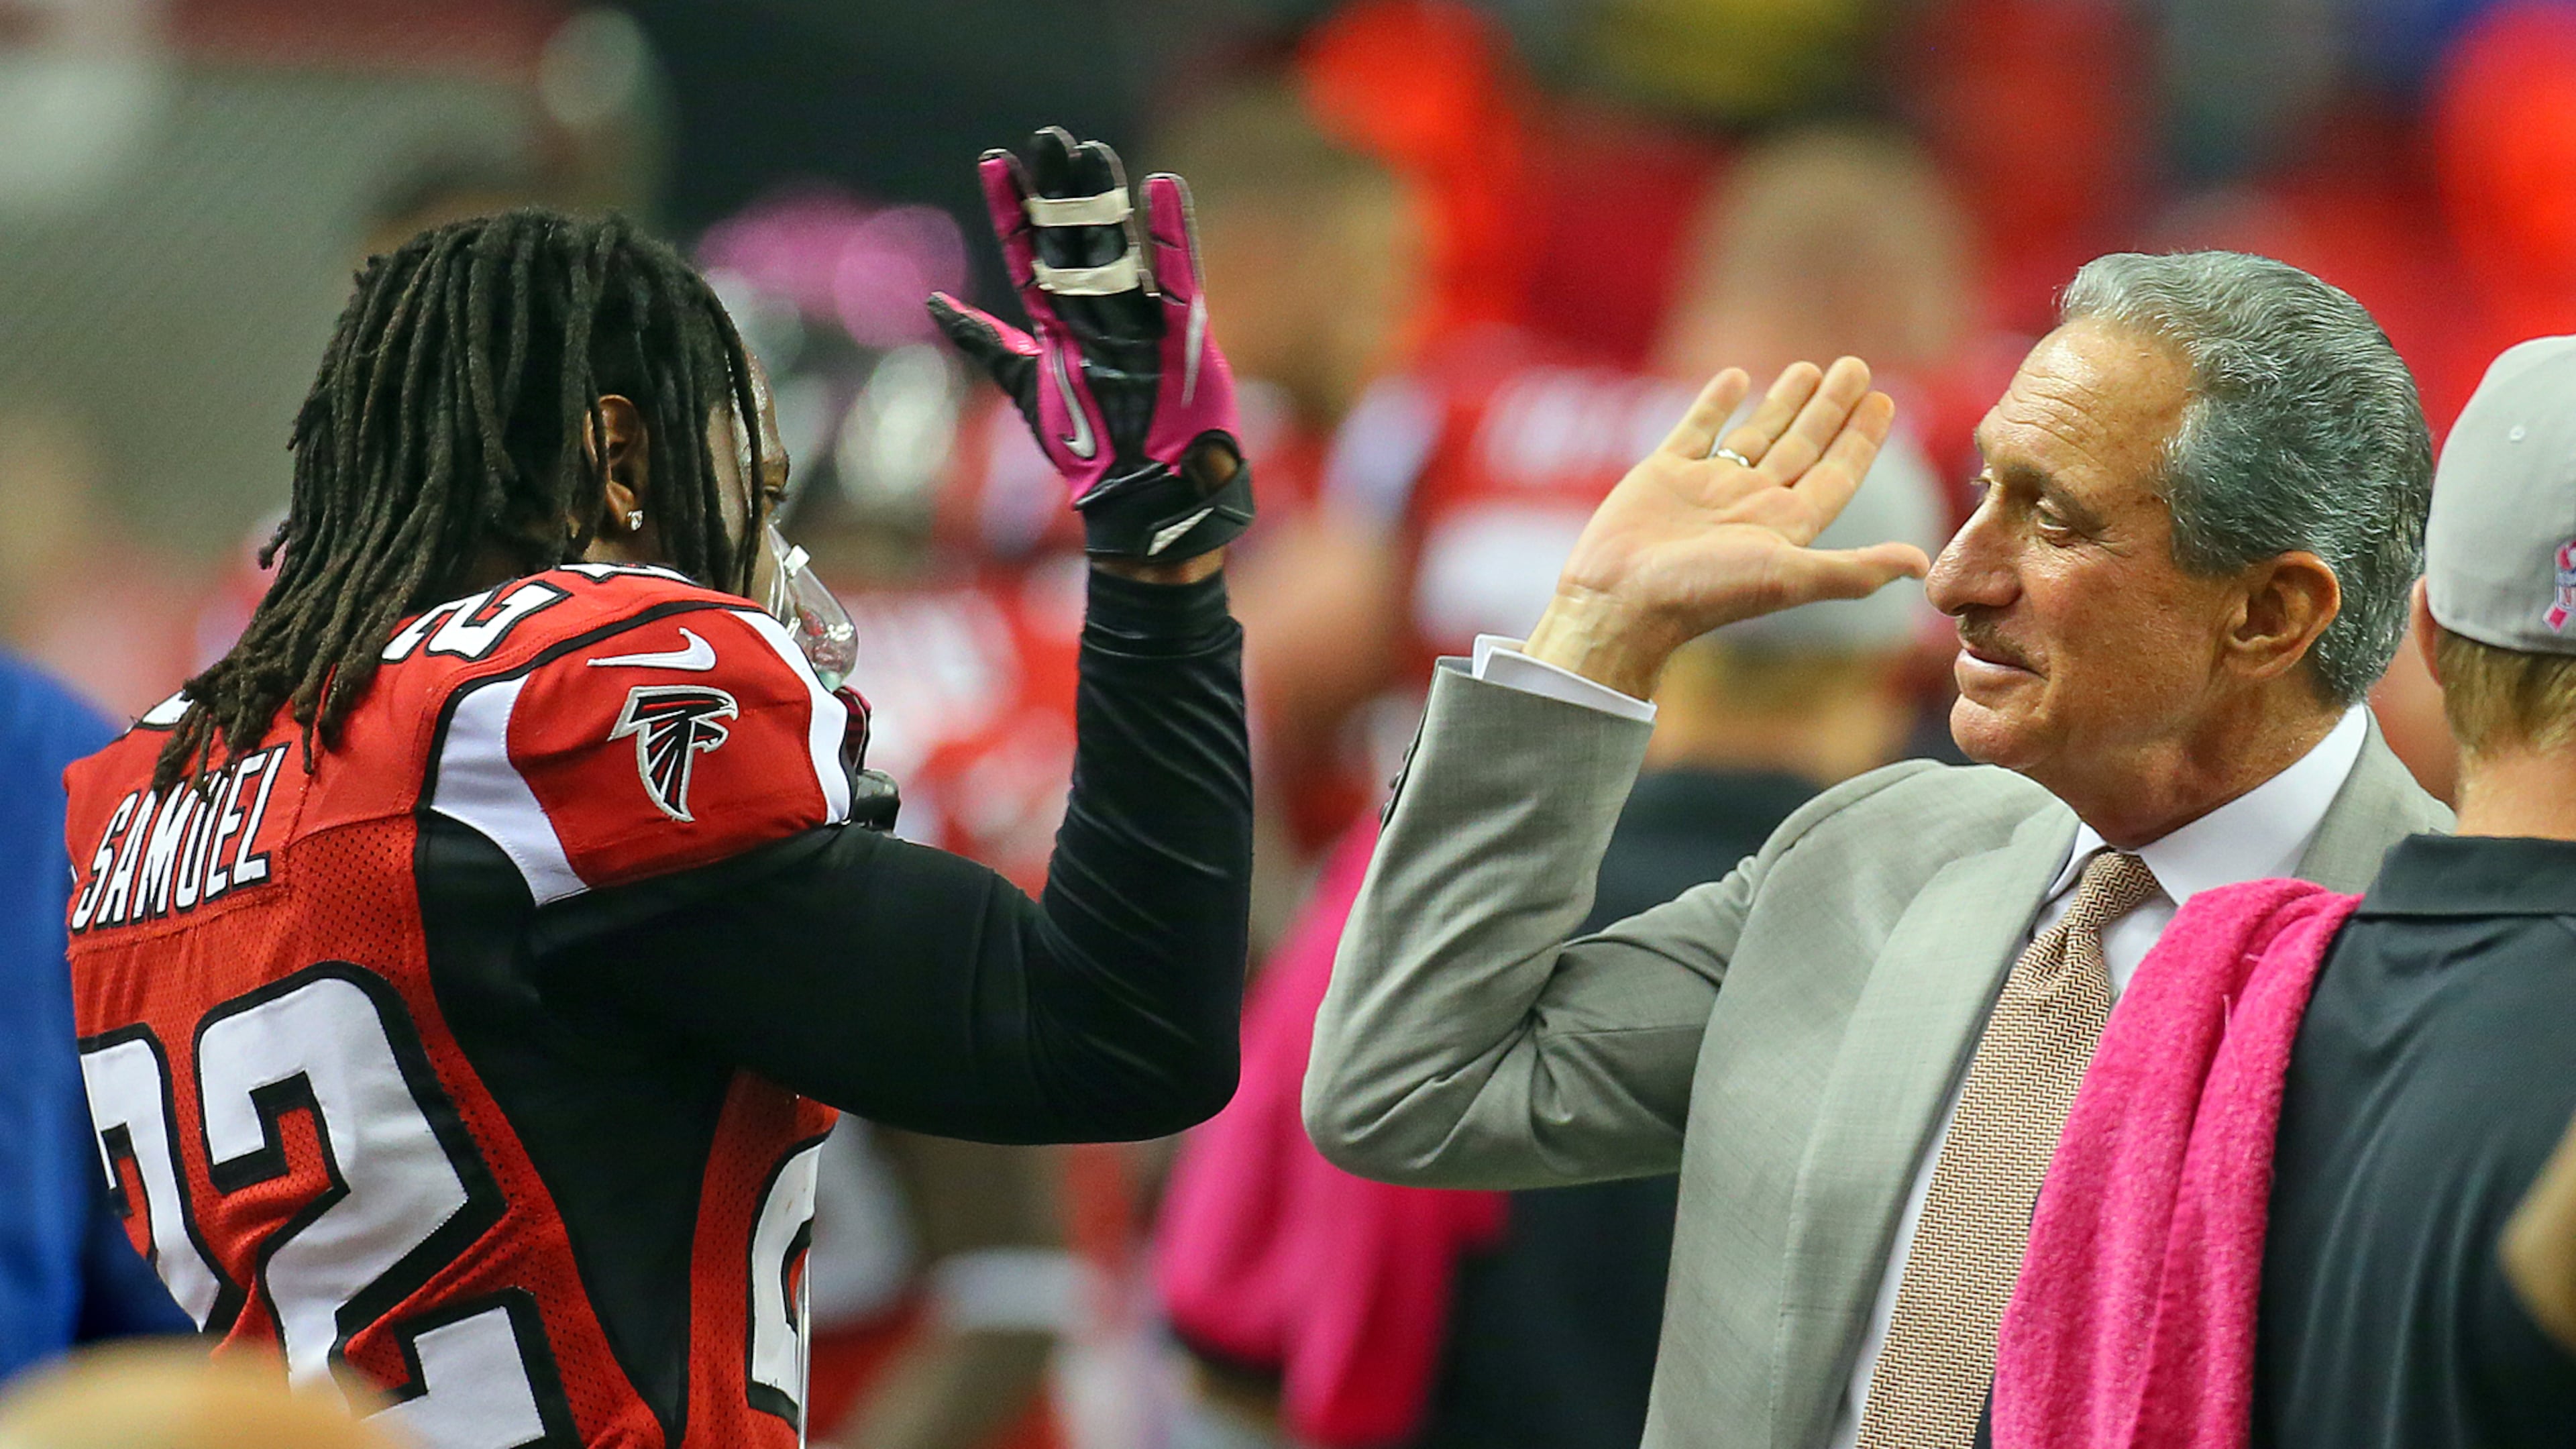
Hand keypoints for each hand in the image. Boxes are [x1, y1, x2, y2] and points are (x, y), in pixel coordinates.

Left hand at [928, 127, 1254, 562]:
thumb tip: (935, 303)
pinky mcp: (1184, 335)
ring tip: (1090, 151)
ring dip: (1102, 201)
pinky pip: (1178, 277)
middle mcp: (1096, 313)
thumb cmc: (1086, 450)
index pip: (1029, 253)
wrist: (1139, 493)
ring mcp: (1139, 321)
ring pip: (1117, 250)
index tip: (994, 162)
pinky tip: (1163, 188)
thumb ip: (987, 341)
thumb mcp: (1025, 387)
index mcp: (1059, 322)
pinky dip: (1173, 235)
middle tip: (1050, 136)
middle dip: (1060, 190)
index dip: (1012, 209)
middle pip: (1074, 241)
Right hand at [1523, 357, 1927, 697]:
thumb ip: (1855, 569)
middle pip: (1804, 446)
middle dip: (1832, 408)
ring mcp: (1708, 488)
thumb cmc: (1704, 593)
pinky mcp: (1664, 475)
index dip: (1862, 440)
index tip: (1887, 402)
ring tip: (1809, 367)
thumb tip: (1924, 564)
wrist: (1621, 600)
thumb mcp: (1789, 577)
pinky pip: (1697, 429)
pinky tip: (1736, 377)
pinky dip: (1715, 403)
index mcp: (1785, 527)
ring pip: (1757, 434)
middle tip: (1858, 366)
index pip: (1837, 474)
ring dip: (1785, 402)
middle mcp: (1751, 504)